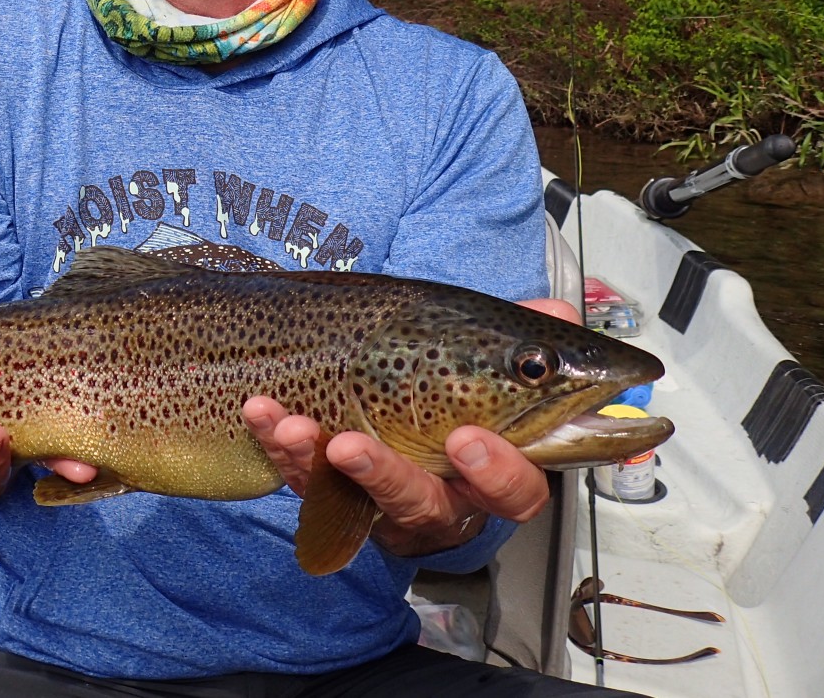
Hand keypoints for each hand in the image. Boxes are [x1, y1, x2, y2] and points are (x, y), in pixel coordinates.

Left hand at [241, 296, 580, 556]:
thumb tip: (559, 315)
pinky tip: (264, 413)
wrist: (382, 389)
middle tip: (357, 445)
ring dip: (320, 461)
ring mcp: (380, 501)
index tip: (468, 438)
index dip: (499, 473)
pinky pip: (302, 480)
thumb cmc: (452, 385)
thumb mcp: (488, 357)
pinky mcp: (330, 494)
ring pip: (351, 499)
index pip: (516, 491)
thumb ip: (524, 338)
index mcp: (492, 471)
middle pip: (427, 508)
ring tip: (293, 425)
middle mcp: (440, 497)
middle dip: (392, 477)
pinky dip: (279, 445)